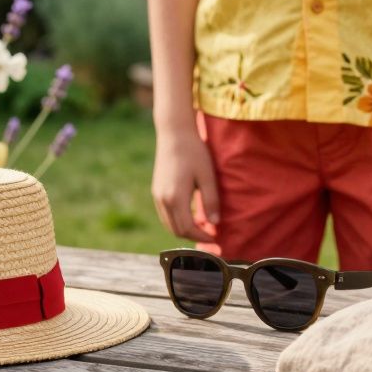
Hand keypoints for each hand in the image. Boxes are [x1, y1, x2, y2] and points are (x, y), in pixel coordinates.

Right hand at [151, 127, 219, 241]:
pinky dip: (177, 221)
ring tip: (202, 227)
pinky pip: (165, 214)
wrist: (174, 134)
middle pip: (176, 230)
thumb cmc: (194, 152)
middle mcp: (163, 200)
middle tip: (210, 235)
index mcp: (175, 198)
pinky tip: (191, 215)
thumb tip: (215, 223)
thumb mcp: (207, 176)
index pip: (188, 228)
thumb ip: (211, 201)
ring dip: (184, 229)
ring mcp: (157, 196)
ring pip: (169, 224)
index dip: (202, 236)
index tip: (215, 237)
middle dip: (193, 236)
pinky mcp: (156, 190)